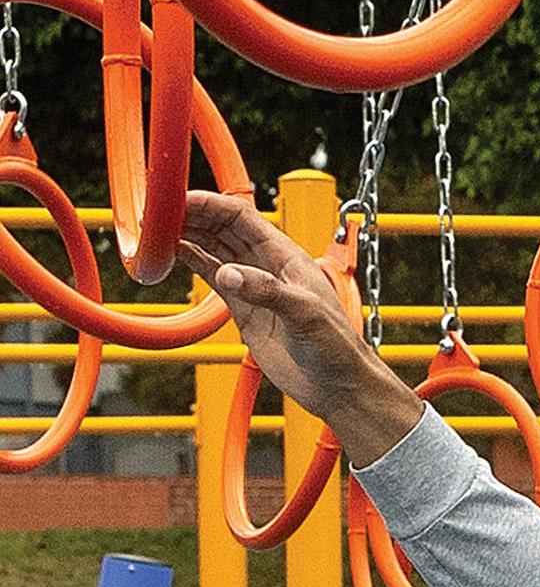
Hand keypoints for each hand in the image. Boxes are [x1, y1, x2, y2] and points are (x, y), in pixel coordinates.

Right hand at [174, 193, 423, 468]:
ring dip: (187, 236)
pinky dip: (191, 261)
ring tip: (156, 230)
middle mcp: (267, 264)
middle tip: (157, 214)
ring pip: (214, 248)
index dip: (211, 205)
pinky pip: (212, 275)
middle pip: (223, 228)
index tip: (180, 202)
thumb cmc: (335, 347)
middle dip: (193, 216)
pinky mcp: (242, 308)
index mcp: (286, 255)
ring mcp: (253, 284)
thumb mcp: (305, 315)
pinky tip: (171, 252)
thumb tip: (226, 274)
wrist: (335, 385)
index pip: (242, 217)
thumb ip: (268, 292)